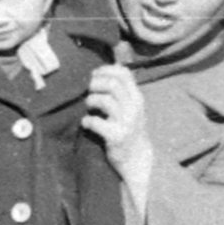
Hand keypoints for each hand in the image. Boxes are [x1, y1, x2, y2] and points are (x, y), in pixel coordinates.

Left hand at [84, 64, 153, 206]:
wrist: (137, 158)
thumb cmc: (130, 128)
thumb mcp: (132, 106)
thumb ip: (124, 89)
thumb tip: (110, 66)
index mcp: (137, 98)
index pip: (124, 73)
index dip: (105, 70)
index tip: (95, 75)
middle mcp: (134, 108)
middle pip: (112, 84)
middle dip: (96, 84)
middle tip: (89, 91)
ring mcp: (126, 122)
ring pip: (105, 100)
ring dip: (91, 100)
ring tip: (88, 106)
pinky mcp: (116, 137)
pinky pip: (96, 122)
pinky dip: (87, 121)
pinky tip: (86, 123)